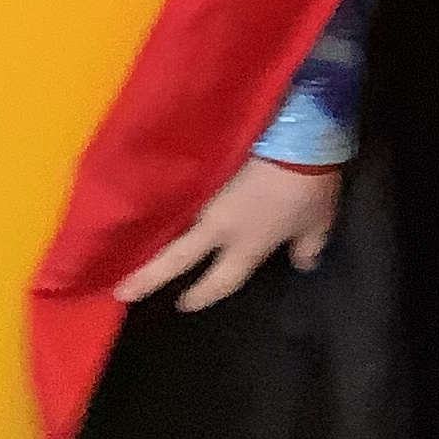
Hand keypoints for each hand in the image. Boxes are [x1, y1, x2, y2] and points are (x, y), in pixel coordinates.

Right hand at [113, 156, 341, 311]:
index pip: (221, 279)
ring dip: (154, 235)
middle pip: (177, 258)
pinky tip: (156, 205)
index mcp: (247, 245)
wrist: (296, 135)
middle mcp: (219, 226)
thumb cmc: (309, 185)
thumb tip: (303, 263)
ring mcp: (207, 196)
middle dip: (148, 277)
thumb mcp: (318, 221)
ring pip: (176, 223)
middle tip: (120, 292)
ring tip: (129, 244)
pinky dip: (172, 204)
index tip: (183, 303)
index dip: (203, 294)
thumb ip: (307, 245)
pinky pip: (184, 194)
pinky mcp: (205, 169)